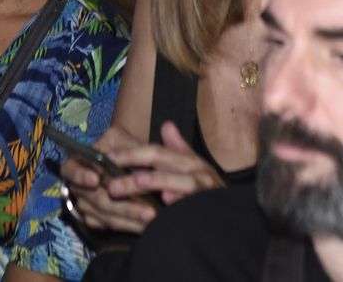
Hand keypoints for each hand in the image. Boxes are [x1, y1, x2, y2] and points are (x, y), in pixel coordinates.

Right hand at [61, 126, 157, 234]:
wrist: (123, 155)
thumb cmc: (121, 145)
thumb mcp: (122, 140)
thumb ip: (128, 154)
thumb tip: (141, 174)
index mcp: (76, 163)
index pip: (71, 170)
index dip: (81, 176)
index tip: (96, 180)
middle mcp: (77, 186)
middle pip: (96, 199)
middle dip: (123, 206)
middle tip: (147, 212)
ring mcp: (85, 205)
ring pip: (104, 216)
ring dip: (129, 219)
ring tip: (152, 219)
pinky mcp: (94, 218)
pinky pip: (108, 225)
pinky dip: (127, 225)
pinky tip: (144, 225)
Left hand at [104, 122, 226, 205]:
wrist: (234, 217)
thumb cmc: (208, 191)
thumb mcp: (193, 167)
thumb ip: (178, 149)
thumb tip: (166, 125)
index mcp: (189, 160)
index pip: (157, 151)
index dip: (132, 153)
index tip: (108, 158)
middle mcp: (198, 170)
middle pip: (163, 162)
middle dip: (136, 169)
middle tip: (110, 183)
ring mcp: (206, 189)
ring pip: (179, 181)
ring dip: (157, 181)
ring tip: (137, 182)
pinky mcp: (210, 206)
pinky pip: (194, 204)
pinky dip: (180, 202)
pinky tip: (166, 204)